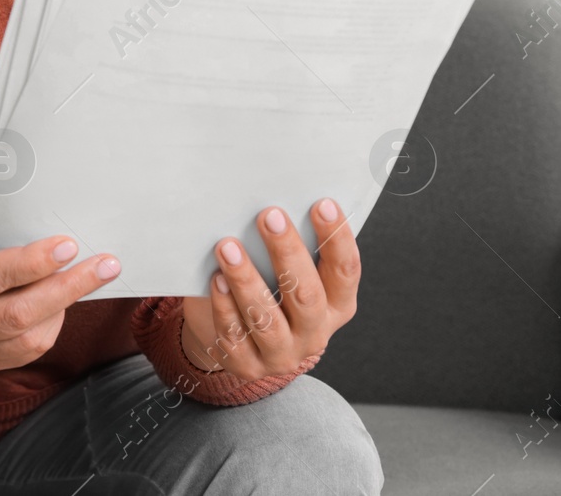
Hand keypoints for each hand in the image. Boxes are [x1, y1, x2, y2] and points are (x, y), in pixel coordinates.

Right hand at [0, 232, 122, 369]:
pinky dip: (54, 324)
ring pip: (29, 337)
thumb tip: (60, 237)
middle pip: (15, 313)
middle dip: (65, 288)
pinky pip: (31, 349)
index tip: (68, 247)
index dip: (31, 263)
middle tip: (103, 266)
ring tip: (88, 278)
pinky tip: (63, 303)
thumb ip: (4, 238)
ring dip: (65, 306)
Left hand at [180, 198, 359, 380]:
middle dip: (288, 253)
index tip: (322, 204)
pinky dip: (224, 306)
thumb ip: (294, 250)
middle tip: (269, 215)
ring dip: (247, 280)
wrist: (241, 342)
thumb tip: (281, 197)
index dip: (337, 239)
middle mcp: (314, 333)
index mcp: (337, 307)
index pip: (345, 273)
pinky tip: (215, 279)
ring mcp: (281, 354)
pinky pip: (234, 336)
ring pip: (267, 319)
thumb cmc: (271, 292)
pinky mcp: (246, 365)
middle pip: (306, 296)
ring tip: (228, 246)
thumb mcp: (291, 276)